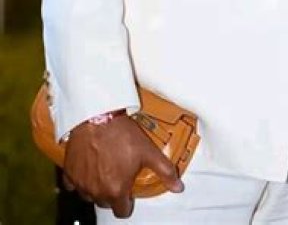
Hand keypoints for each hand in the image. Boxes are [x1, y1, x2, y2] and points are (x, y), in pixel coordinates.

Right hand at [63, 114, 183, 217]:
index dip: (128, 202)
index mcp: (116, 190)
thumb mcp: (148, 151)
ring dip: (97, 186)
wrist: (97, 117)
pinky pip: (73, 184)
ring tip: (106, 167)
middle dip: (114, 192)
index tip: (130, 190)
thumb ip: (164, 171)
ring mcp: (81, 183)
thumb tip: (178, 186)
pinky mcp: (69, 173)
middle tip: (120, 173)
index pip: (122, 211)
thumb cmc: (122, 134)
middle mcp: (96, 192)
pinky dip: (81, 178)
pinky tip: (88, 166)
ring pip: (90, 194)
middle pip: (106, 202)